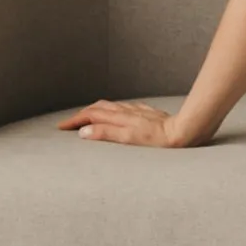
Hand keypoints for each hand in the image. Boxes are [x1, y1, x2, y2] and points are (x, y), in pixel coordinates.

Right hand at [59, 100, 190, 147]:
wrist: (184, 132)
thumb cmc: (158, 139)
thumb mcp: (129, 139)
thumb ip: (106, 134)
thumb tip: (83, 131)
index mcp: (120, 117)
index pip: (91, 115)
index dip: (75, 120)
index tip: (61, 127)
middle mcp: (127, 111)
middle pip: (98, 108)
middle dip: (82, 114)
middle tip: (69, 123)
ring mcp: (137, 111)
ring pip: (111, 106)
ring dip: (95, 111)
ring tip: (87, 117)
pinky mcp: (147, 114)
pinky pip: (123, 108)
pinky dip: (112, 111)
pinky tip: (116, 114)